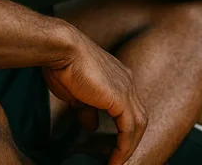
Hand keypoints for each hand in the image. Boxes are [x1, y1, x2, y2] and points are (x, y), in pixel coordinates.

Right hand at [43, 29, 148, 164]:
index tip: (113, 145)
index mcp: (118, 77)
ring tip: (117, 163)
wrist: (63, 48)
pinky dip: (124, 146)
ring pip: (138, 125)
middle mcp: (127, 82)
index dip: (123, 128)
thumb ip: (87, 109)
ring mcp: (127, 89)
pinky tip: (116, 159)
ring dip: (128, 147)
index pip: (128, 108)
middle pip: (138, 118)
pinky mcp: (121, 98)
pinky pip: (129, 129)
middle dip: (130, 140)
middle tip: (118, 158)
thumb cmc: (63, 64)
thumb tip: (91, 125)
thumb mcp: (76, 93)